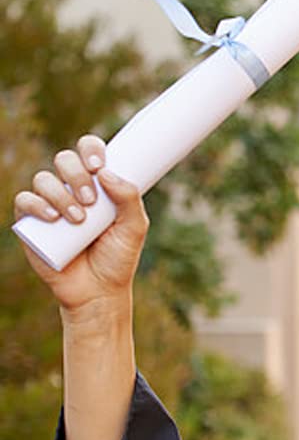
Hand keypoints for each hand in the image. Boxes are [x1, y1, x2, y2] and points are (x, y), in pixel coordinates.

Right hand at [12, 136, 148, 318]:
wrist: (98, 290)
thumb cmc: (118, 257)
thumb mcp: (134, 227)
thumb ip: (129, 198)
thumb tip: (106, 173)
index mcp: (98, 185)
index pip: (89, 152)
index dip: (90, 149)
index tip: (99, 165)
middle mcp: (72, 189)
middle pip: (65, 160)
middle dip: (77, 174)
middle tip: (91, 200)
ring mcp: (50, 204)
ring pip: (44, 178)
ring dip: (60, 194)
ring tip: (78, 219)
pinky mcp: (31, 222)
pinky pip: (24, 200)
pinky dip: (37, 204)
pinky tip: (53, 217)